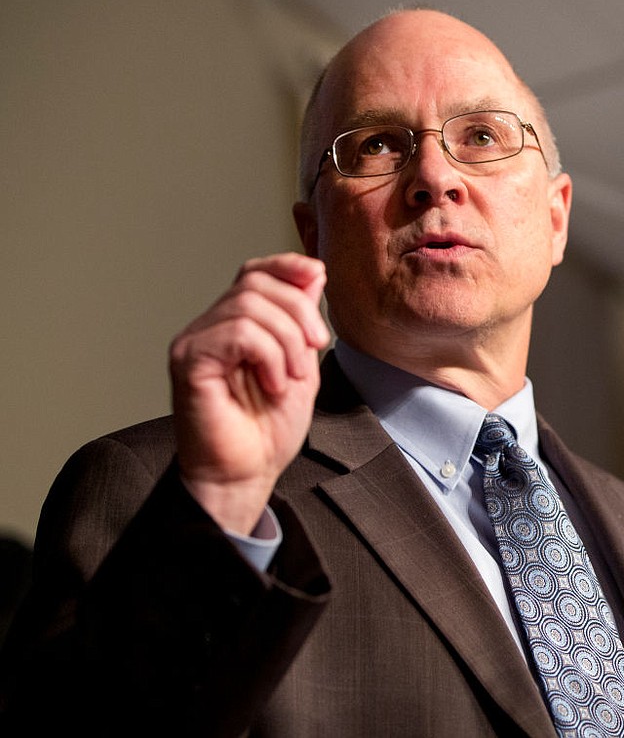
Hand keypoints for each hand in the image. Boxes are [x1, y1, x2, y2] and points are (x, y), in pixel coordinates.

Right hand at [169, 253, 329, 534]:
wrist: (246, 474)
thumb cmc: (268, 430)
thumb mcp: (301, 365)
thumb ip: (303, 322)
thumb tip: (314, 273)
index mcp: (235, 325)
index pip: (254, 272)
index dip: (286, 265)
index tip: (317, 275)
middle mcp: (210, 327)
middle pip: (256, 284)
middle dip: (299, 311)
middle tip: (316, 348)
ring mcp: (195, 342)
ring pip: (249, 306)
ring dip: (287, 341)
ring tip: (289, 378)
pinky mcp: (189, 360)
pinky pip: (238, 332)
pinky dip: (268, 355)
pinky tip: (273, 384)